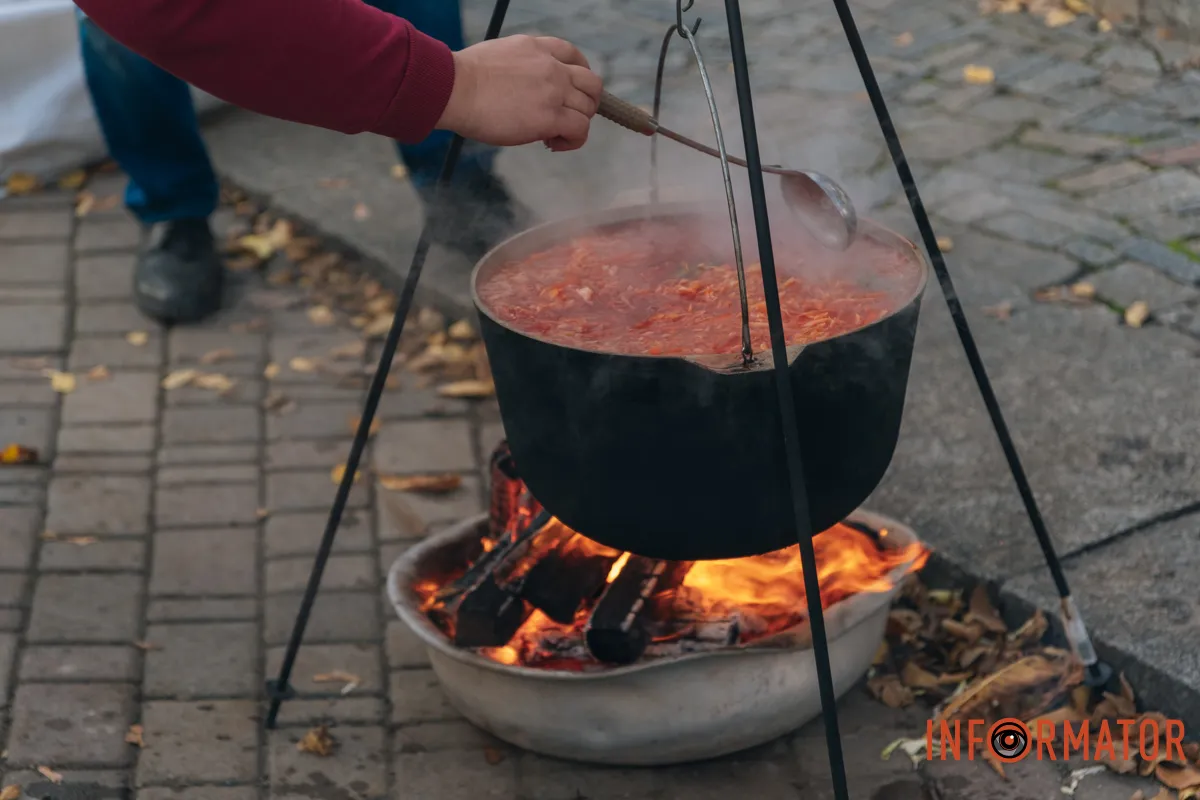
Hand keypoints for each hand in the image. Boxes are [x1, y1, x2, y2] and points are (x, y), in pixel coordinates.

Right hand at [436, 35, 602, 150]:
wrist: (455, 89)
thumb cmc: (464, 78)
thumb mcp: (500, 55)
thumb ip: (520, 65)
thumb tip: (522, 86)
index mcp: (538, 48)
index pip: (574, 55)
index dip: (579, 76)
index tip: (570, 92)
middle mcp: (552, 66)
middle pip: (591, 83)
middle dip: (585, 103)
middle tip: (566, 117)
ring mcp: (554, 91)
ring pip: (588, 109)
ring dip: (576, 124)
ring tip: (553, 135)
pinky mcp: (550, 117)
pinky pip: (580, 130)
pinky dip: (573, 141)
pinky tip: (552, 144)